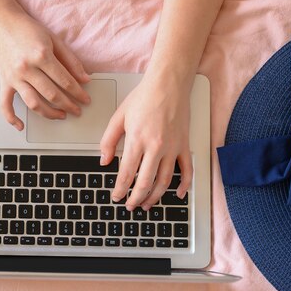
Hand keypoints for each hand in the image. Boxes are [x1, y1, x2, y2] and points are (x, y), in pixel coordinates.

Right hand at [0, 12, 90, 129]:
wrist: (1, 22)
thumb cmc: (28, 29)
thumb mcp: (54, 40)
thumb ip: (71, 60)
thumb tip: (85, 79)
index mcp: (41, 56)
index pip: (65, 81)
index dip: (78, 93)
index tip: (86, 99)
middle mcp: (27, 68)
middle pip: (52, 95)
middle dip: (68, 105)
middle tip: (77, 110)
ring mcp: (14, 77)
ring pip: (33, 103)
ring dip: (49, 113)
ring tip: (60, 115)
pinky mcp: (3, 81)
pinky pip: (5, 104)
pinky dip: (12, 118)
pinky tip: (21, 126)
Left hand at [99, 71, 192, 210]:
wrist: (168, 84)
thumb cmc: (144, 97)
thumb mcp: (118, 117)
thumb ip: (108, 141)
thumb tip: (104, 161)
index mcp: (137, 140)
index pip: (127, 173)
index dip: (121, 190)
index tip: (116, 197)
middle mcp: (156, 147)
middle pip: (145, 182)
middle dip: (136, 198)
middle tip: (130, 206)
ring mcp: (172, 148)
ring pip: (165, 181)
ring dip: (155, 197)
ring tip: (147, 204)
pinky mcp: (184, 146)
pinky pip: (187, 170)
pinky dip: (184, 185)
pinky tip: (177, 194)